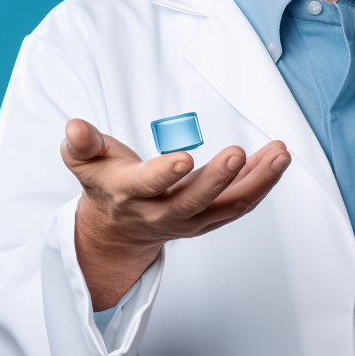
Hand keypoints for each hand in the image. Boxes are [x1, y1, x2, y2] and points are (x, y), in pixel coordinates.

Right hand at [62, 119, 290, 308]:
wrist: (117, 229)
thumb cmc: (106, 183)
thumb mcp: (84, 163)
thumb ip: (81, 144)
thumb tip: (74, 126)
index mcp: (129, 195)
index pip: (148, 186)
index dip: (164, 174)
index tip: (184, 158)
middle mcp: (161, 214)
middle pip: (194, 202)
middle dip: (218, 179)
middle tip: (237, 153)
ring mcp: (189, 221)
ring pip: (228, 207)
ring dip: (257, 181)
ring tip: (280, 153)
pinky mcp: (210, 219)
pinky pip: (241, 205)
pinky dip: (261, 183)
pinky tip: (277, 159)